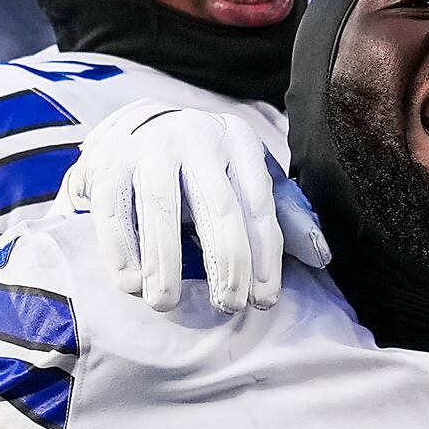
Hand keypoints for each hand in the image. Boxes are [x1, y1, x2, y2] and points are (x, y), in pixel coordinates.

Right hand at [66, 104, 330, 314]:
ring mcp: (148, 146)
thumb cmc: (203, 164)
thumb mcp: (247, 176)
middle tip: (228, 305)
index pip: (258, 203)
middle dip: (226, 262)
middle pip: (217, 206)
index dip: (264, 256)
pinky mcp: (108, 162)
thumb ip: (284, 214)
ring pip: (160, 208)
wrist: (134, 122)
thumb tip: (321, 257)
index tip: (264, 300)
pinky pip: (114, 211)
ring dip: (164, 263)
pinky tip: (131, 285)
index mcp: (238, 140)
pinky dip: (120, 251)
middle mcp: (196, 136)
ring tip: (166, 304)